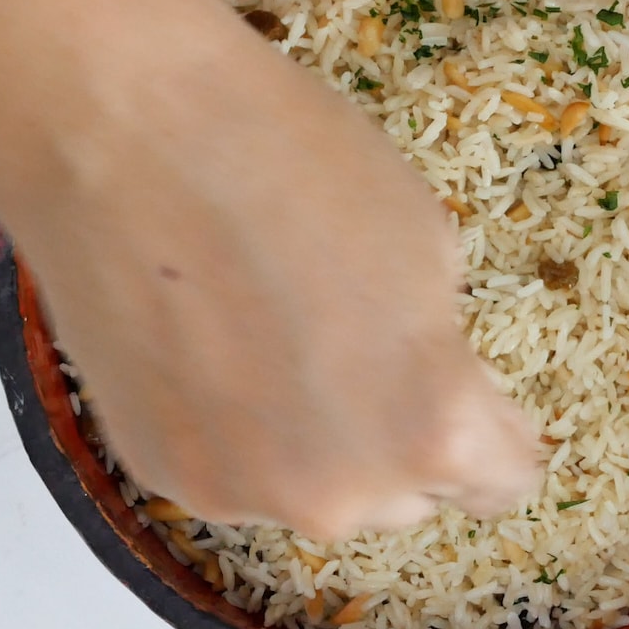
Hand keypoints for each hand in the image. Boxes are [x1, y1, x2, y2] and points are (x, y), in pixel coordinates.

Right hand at [0, 13, 540, 538]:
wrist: (126, 131)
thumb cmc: (290, 161)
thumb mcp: (428, 241)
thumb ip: (440, 348)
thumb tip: (423, 382)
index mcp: (434, 428)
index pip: (503, 481)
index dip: (495, 433)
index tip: (477, 405)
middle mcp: (342, 492)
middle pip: (407, 496)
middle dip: (400, 439)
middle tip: (358, 349)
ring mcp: (244, 495)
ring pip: (314, 493)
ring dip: (317, 447)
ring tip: (272, 340)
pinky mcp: (164, 474)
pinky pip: (233, 474)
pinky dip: (235, 434)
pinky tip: (206, 348)